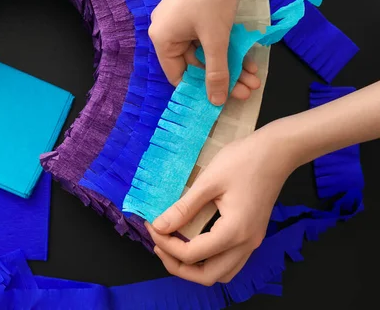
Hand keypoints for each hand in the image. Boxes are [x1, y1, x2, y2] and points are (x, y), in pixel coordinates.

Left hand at [145, 124, 297, 285]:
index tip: (151, 227)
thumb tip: (159, 226)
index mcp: (234, 231)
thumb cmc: (243, 160)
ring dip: (195, 268)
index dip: (166, 244)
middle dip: (178, 266)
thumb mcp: (208, 181)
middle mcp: (246, 244)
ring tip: (173, 249)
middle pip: (208, 276)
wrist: (276, 151)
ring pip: (221, 273)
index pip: (192, 254)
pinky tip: (194, 244)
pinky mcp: (253, 235)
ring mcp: (252, 241)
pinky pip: (230, 262)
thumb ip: (183, 208)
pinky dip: (209, 260)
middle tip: (158, 245)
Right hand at [149, 0, 259, 105]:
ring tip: (253, 78)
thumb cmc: (213, 0)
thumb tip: (216, 102)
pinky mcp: (194, 11)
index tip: (222, 100)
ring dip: (229, 65)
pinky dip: (226, 48)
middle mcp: (166, 30)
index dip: (199, 89)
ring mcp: (180, 19)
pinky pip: (208, 37)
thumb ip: (216, 73)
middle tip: (247, 90)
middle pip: (195, 64)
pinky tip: (247, 59)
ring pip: (205, 51)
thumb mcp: (216, 40)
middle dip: (223, 77)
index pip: (177, 75)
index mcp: (161, 39)